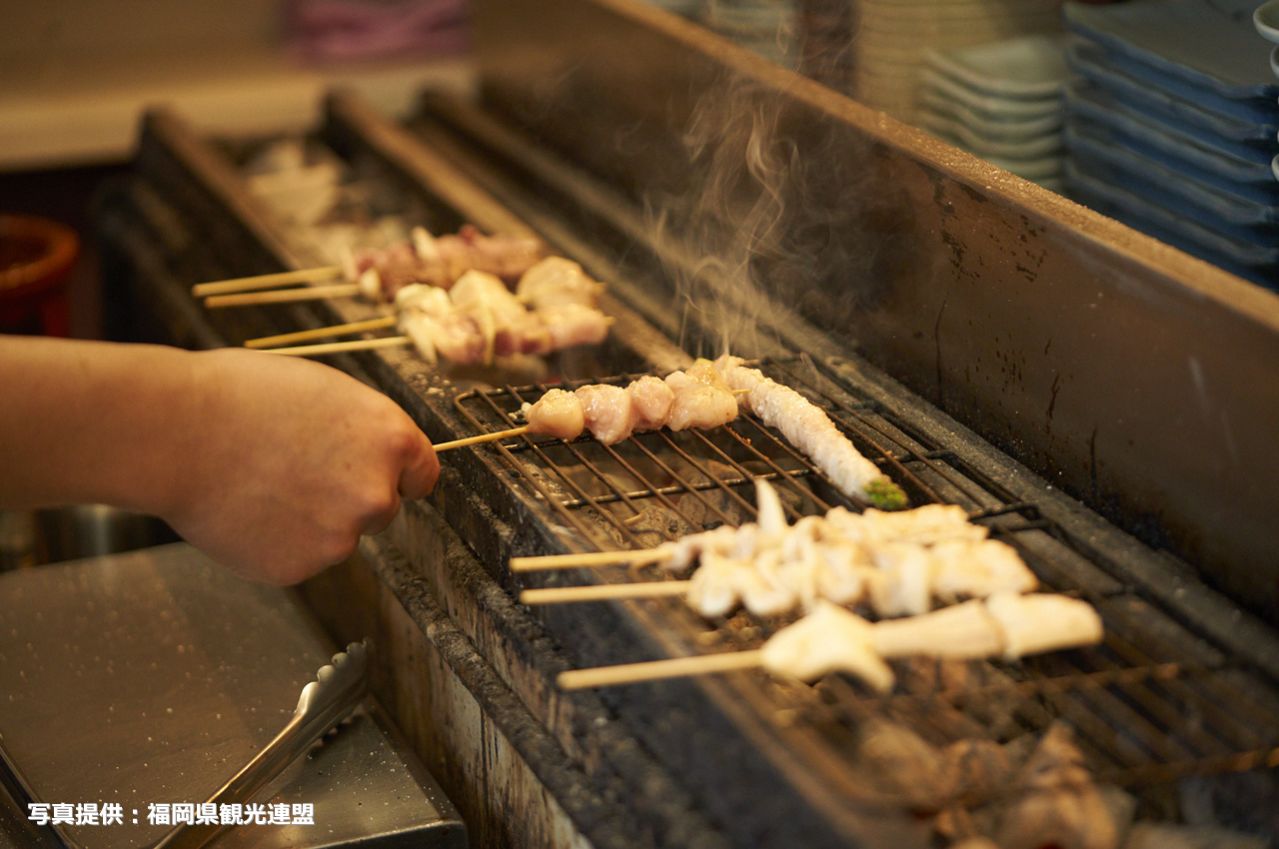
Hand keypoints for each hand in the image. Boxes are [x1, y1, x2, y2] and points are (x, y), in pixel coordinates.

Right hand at [163, 349, 437, 583]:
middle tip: (294, 471)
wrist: (176, 432)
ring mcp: (338, 537)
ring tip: (260, 483)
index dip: (396, 474)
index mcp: (391, 440)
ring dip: (310, 521)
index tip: (376, 474)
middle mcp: (375, 493)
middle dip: (347, 497)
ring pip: (336, 535)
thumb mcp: (326, 392)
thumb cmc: (242, 396)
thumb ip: (363, 432)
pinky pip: (297, 556)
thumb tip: (378, 458)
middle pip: (380, 509)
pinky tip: (245, 510)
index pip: (422, 476)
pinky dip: (277, 542)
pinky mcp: (299, 567)